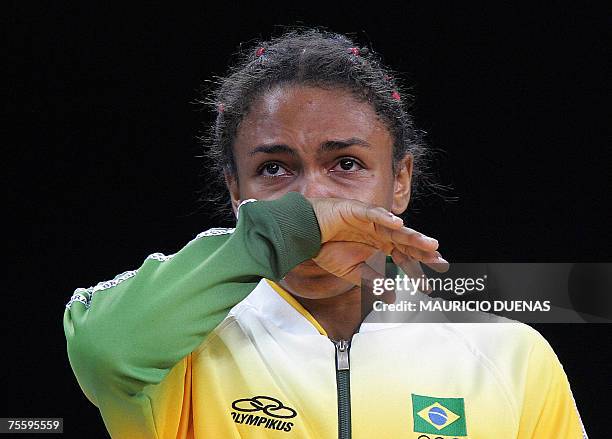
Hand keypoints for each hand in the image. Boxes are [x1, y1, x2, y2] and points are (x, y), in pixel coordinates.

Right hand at [308, 198, 447, 284]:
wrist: (305, 233)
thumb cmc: (328, 248)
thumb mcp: (353, 272)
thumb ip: (373, 281)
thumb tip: (392, 298)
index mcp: (379, 244)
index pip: (403, 257)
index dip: (416, 269)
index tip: (428, 286)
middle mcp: (378, 231)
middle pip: (405, 241)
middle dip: (423, 251)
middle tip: (440, 261)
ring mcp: (369, 220)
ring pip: (394, 227)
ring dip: (412, 235)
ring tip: (428, 243)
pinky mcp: (355, 210)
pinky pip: (373, 213)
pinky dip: (385, 218)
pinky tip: (398, 224)